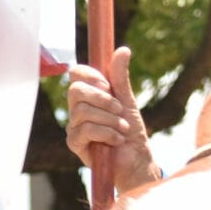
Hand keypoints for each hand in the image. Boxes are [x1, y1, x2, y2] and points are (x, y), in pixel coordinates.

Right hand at [62, 52, 160, 194]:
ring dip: (109, 119)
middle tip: (120, 109)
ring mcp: (74, 126)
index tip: (108, 84)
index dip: (90, 75)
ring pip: (82, 111)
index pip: (76, 73)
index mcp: (89, 95)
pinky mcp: (75, 143)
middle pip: (75, 90)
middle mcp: (78, 108)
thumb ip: (120, 78)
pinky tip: (117, 140)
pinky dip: (107, 133)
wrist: (136, 160)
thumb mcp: (127, 101)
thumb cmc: (131, 132)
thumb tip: (123, 49)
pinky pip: (85, 129)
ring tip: (122, 128)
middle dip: (102, 98)